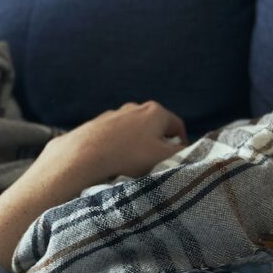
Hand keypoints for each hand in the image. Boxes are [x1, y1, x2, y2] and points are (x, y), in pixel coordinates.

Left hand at [35, 100, 187, 189]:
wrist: (85, 154)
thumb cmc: (129, 155)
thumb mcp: (163, 157)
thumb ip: (181, 153)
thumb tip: (188, 151)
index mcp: (156, 111)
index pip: (178, 127)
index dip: (181, 145)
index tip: (177, 161)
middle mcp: (136, 107)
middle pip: (156, 128)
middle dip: (158, 145)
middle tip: (155, 165)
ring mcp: (116, 114)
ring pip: (135, 131)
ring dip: (138, 146)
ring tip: (132, 165)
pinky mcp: (98, 123)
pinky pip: (116, 135)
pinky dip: (119, 146)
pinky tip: (114, 160)